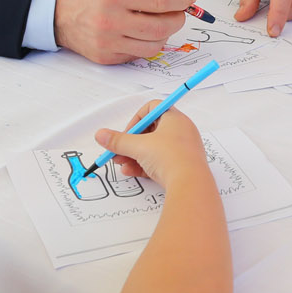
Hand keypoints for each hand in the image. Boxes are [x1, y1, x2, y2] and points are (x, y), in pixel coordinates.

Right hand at [54, 0, 193, 63]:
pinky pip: (138, 55)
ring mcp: (108, 42)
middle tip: (178, 11)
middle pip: (162, 27)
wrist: (54, 10)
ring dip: (164, 34)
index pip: (160, 0)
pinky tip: (138, 31)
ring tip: (158, 22)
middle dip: (178, 18)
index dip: (182, 0)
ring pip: (154, 45)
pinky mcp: (106, 57)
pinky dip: (145, 43)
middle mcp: (111, 20)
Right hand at [92, 106, 211, 192]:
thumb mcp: (139, 147)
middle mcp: (181, 131)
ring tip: (121, 163)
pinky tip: (131, 171)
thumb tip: (101, 135)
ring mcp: (182, 149)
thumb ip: (118, 141)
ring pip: (153, 148)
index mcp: (175, 118)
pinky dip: (144, 165)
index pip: (152, 108)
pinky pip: (160, 161)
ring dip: (134, 155)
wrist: (190, 184)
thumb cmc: (171, 157)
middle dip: (130, 142)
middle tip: (118, 150)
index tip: (127, 132)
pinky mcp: (181, 166)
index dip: (136, 119)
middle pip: (150, 131)